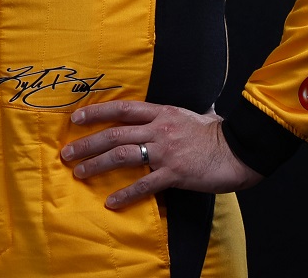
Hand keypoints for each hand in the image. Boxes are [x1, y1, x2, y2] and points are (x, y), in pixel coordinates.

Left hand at [60, 100, 264, 208]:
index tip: (76, 118)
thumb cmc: (220, 133)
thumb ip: (193, 110)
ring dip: (97, 165)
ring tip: (80, 173)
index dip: (96, 112)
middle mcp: (159, 129)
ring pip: (122, 155)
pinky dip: (126, 193)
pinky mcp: (174, 173)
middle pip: (114, 133)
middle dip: (87, 143)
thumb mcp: (201, 114)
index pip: (122, 108)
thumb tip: (203, 105)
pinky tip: (111, 201)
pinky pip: (145, 184)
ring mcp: (165, 151)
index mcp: (162, 112)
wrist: (241, 150)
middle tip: (67, 154)